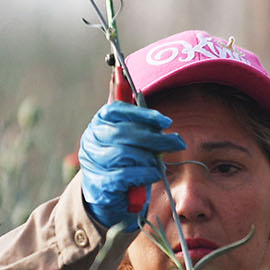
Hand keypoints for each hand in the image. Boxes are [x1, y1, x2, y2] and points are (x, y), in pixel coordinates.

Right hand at [78, 101, 184, 228]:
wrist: (108, 196)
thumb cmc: (124, 160)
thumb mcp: (130, 136)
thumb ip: (133, 115)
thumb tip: (122, 73)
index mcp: (99, 122)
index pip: (117, 110)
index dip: (143, 114)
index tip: (165, 122)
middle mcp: (91, 139)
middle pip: (124, 133)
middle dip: (155, 138)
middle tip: (178, 142)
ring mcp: (92, 162)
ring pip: (124, 154)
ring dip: (149, 159)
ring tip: (160, 163)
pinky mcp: (98, 183)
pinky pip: (124, 175)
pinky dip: (143, 174)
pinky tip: (153, 174)